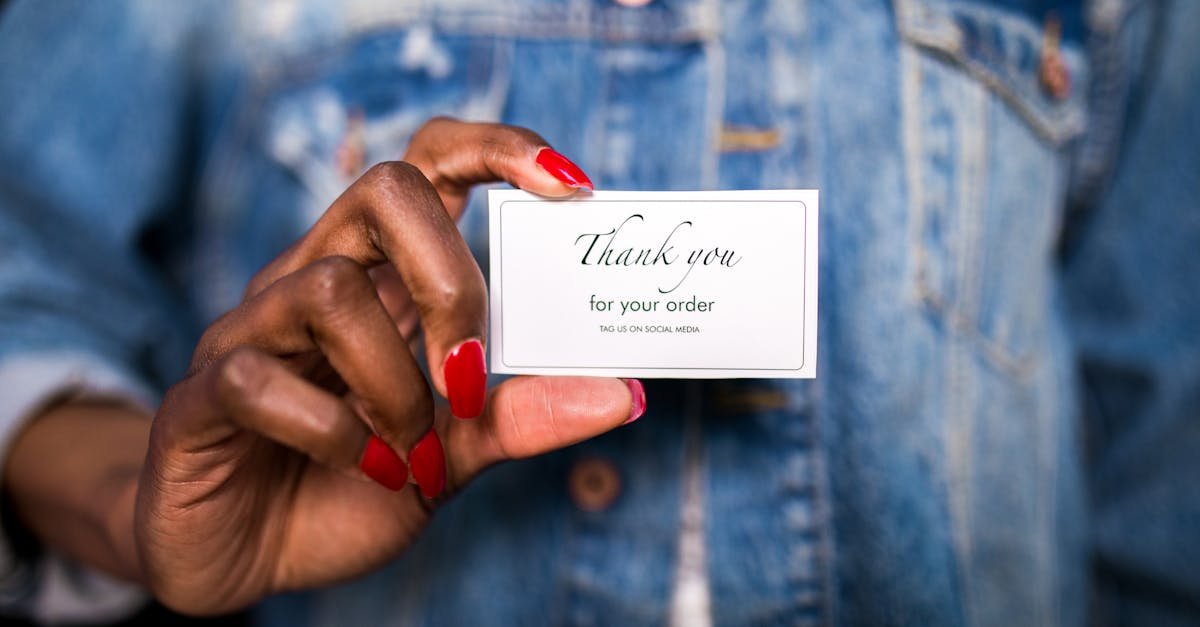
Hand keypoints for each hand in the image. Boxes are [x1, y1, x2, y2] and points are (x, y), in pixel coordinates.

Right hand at [134, 119, 638, 614]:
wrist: (246, 558)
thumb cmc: (351, 485)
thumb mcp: (454, 454)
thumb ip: (520, 418)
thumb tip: (622, 393)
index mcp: (380, 279)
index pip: (429, 164)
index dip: (497, 148)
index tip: (570, 185)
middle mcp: (315, 280)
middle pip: (385, 191)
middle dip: (451, 283)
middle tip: (466, 376)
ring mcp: (252, 331)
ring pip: (330, 287)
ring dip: (394, 385)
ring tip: (410, 452)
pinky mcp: (202, 395)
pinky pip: (257, 378)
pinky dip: (329, 432)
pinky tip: (358, 466)